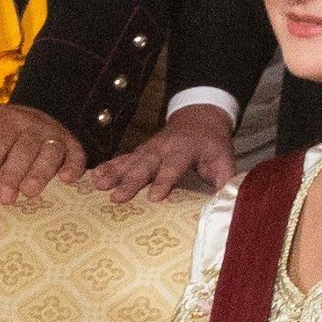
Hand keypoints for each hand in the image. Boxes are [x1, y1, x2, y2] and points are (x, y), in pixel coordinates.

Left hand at [0, 104, 86, 205]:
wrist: (43, 119)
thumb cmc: (9, 129)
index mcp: (11, 121)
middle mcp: (35, 127)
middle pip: (25, 149)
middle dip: (14, 173)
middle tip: (4, 198)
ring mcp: (55, 138)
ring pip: (50, 153)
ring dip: (41, 173)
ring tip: (30, 193)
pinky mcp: (74, 148)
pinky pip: (77, 156)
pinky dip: (74, 167)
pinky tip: (66, 180)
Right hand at [89, 104, 236, 204]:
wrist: (199, 117)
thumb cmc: (213, 145)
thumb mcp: (225, 160)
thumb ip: (225, 181)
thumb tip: (227, 203)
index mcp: (185, 149)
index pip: (174, 166)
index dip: (164, 181)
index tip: (154, 198)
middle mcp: (163, 147)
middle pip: (145, 164)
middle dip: (130, 181)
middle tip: (117, 197)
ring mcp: (149, 148)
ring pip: (129, 160)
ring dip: (113, 172)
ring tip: (98, 185)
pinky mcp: (140, 151)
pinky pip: (122, 159)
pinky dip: (108, 167)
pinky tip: (94, 177)